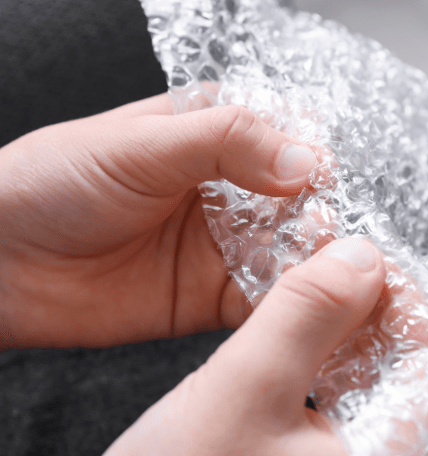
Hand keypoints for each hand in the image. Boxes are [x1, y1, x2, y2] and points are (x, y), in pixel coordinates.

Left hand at [0, 94, 322, 349]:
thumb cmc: (51, 184)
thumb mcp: (141, 145)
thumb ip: (226, 143)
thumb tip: (305, 160)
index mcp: (213, 135)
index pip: (287, 141)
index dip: (313, 162)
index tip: (327, 186)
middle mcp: (228, 189)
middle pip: (300, 202)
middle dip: (323, 219)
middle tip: (336, 240)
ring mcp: (225, 245)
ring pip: (293, 253)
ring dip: (317, 265)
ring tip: (337, 278)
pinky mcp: (216, 298)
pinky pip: (268, 302)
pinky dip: (294, 308)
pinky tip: (310, 308)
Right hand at [91, 237, 386, 455]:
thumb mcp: (242, 391)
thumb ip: (307, 315)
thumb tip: (362, 255)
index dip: (403, 293)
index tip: (361, 256)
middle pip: (406, 367)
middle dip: (367, 307)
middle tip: (324, 266)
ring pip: (372, 382)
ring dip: (341, 332)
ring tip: (303, 293)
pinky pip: (342, 405)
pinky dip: (321, 363)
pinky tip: (290, 343)